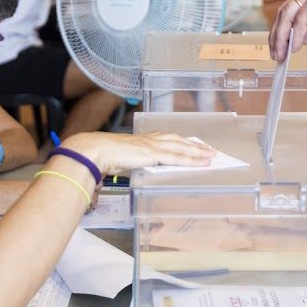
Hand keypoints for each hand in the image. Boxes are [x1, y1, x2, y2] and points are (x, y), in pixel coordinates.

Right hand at [62, 131, 214, 176]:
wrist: (96, 150)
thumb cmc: (103, 155)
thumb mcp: (123, 158)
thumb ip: (132, 162)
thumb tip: (134, 168)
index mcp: (143, 139)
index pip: (168, 139)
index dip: (182, 142)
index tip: (193, 144)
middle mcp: (150, 140)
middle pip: (179, 141)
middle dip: (195, 146)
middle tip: (209, 150)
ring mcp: (152, 146)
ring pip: (181, 148)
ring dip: (197, 152)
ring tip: (211, 156)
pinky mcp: (153, 154)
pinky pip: (176, 157)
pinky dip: (190, 160)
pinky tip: (200, 163)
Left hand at [269, 0, 306, 59]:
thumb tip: (292, 41)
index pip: (290, 10)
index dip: (281, 30)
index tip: (278, 48)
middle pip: (285, 10)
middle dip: (277, 34)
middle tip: (275, 54)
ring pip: (290, 13)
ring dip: (282, 36)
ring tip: (281, 53)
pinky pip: (302, 18)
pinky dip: (296, 34)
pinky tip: (294, 48)